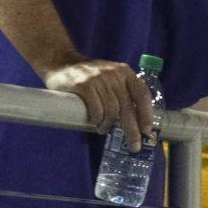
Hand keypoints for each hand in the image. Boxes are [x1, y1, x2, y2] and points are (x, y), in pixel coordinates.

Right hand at [42, 57, 156, 148]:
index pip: (142, 93)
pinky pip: (96, 109)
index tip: (147, 129)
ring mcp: (98, 79)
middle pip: (127, 107)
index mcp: (124, 72)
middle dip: (132, 130)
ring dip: (108, 125)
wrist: (59, 61)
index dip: (147, 113)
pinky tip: (94, 123)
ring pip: (111, 111)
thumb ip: (121, 91)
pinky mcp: (83, 85)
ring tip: (103, 130)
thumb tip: (134, 119)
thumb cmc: (88, 75)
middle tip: (134, 146)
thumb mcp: (109, 76)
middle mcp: (113, 74)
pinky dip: (97, 120)